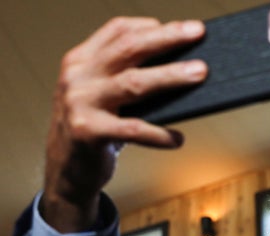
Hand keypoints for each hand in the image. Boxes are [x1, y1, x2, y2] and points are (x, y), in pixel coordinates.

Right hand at [42, 17, 207, 231]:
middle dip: (167, 38)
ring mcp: (80, 103)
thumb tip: (181, 68)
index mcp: (81, 60)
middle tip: (198, 33)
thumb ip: (125, 78)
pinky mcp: (88, 132)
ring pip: (134, 83)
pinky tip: (177, 139)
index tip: (183, 27)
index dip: (152, 26)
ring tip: (200, 73)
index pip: (118, 31)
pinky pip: (133, 129)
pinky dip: (160, 134)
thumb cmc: (93, 129)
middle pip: (129, 49)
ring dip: (171, 76)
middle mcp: (78, 76)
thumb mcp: (101, 96)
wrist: (65, 171)